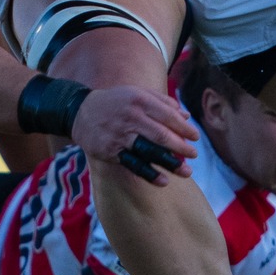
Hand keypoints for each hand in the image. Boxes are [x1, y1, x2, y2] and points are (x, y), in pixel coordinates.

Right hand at [71, 86, 199, 185]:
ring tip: (186, 172)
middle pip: (161, 134)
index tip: (195, 137)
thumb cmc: (115, 102)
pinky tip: (164, 181)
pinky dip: (149, 174)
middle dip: (181, 146)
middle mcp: (131, 117)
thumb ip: (162, 102)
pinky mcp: (112, 151)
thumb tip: (186, 115)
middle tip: (193, 154)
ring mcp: (120, 135)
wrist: (80, 112)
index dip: (184, 127)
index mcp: (139, 101)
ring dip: (170, 162)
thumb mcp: (136, 94)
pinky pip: (134, 164)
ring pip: (149, 151)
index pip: (168, 115)